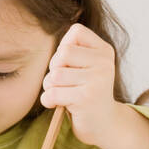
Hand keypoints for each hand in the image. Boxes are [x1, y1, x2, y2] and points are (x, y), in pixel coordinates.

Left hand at [39, 23, 119, 147]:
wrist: (102, 123)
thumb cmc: (83, 91)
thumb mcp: (82, 66)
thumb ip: (69, 50)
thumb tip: (43, 25)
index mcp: (104, 50)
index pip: (75, 31)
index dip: (63, 49)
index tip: (69, 65)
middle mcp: (105, 62)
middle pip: (62, 54)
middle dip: (54, 69)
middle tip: (64, 83)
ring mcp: (98, 80)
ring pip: (55, 75)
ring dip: (51, 87)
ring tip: (63, 93)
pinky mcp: (87, 97)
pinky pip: (53, 93)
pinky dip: (49, 100)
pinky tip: (59, 105)